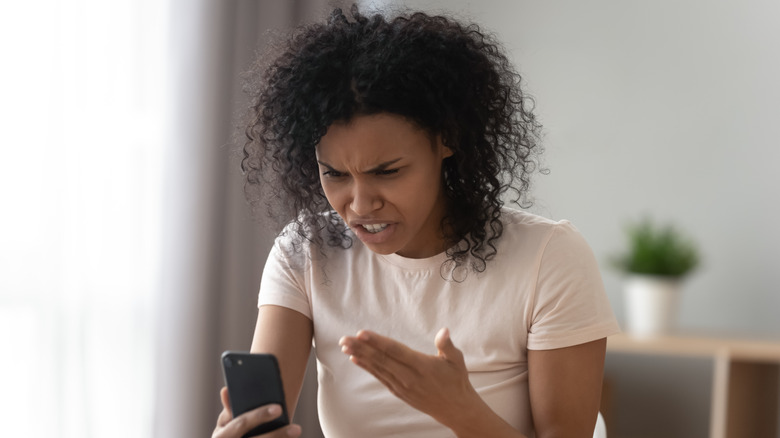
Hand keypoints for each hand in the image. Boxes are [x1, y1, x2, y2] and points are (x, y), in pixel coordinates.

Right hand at [213, 387, 301, 437]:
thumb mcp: (224, 425)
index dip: (259, 415)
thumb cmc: (227, 436)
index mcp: (221, 437)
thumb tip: (226, 390)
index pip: (241, 424)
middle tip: (297, 428)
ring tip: (296, 433)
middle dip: (278, 435)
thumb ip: (229, 410)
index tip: (279, 408)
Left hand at [338, 328, 484, 427]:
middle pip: (381, 359)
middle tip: (344, 339)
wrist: (455, 409)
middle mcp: (409, 377)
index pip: (395, 351)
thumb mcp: (457, 361)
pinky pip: (380, 377)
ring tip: (345, 346)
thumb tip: (444, 330)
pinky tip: (355, 359)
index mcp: (422, 366)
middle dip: (361, 348)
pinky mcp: (399, 392)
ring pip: (378, 368)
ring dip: (360, 356)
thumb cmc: (456, 381)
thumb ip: (447, 345)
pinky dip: (367, 368)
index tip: (361, 333)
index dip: (377, 342)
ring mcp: (402, 386)